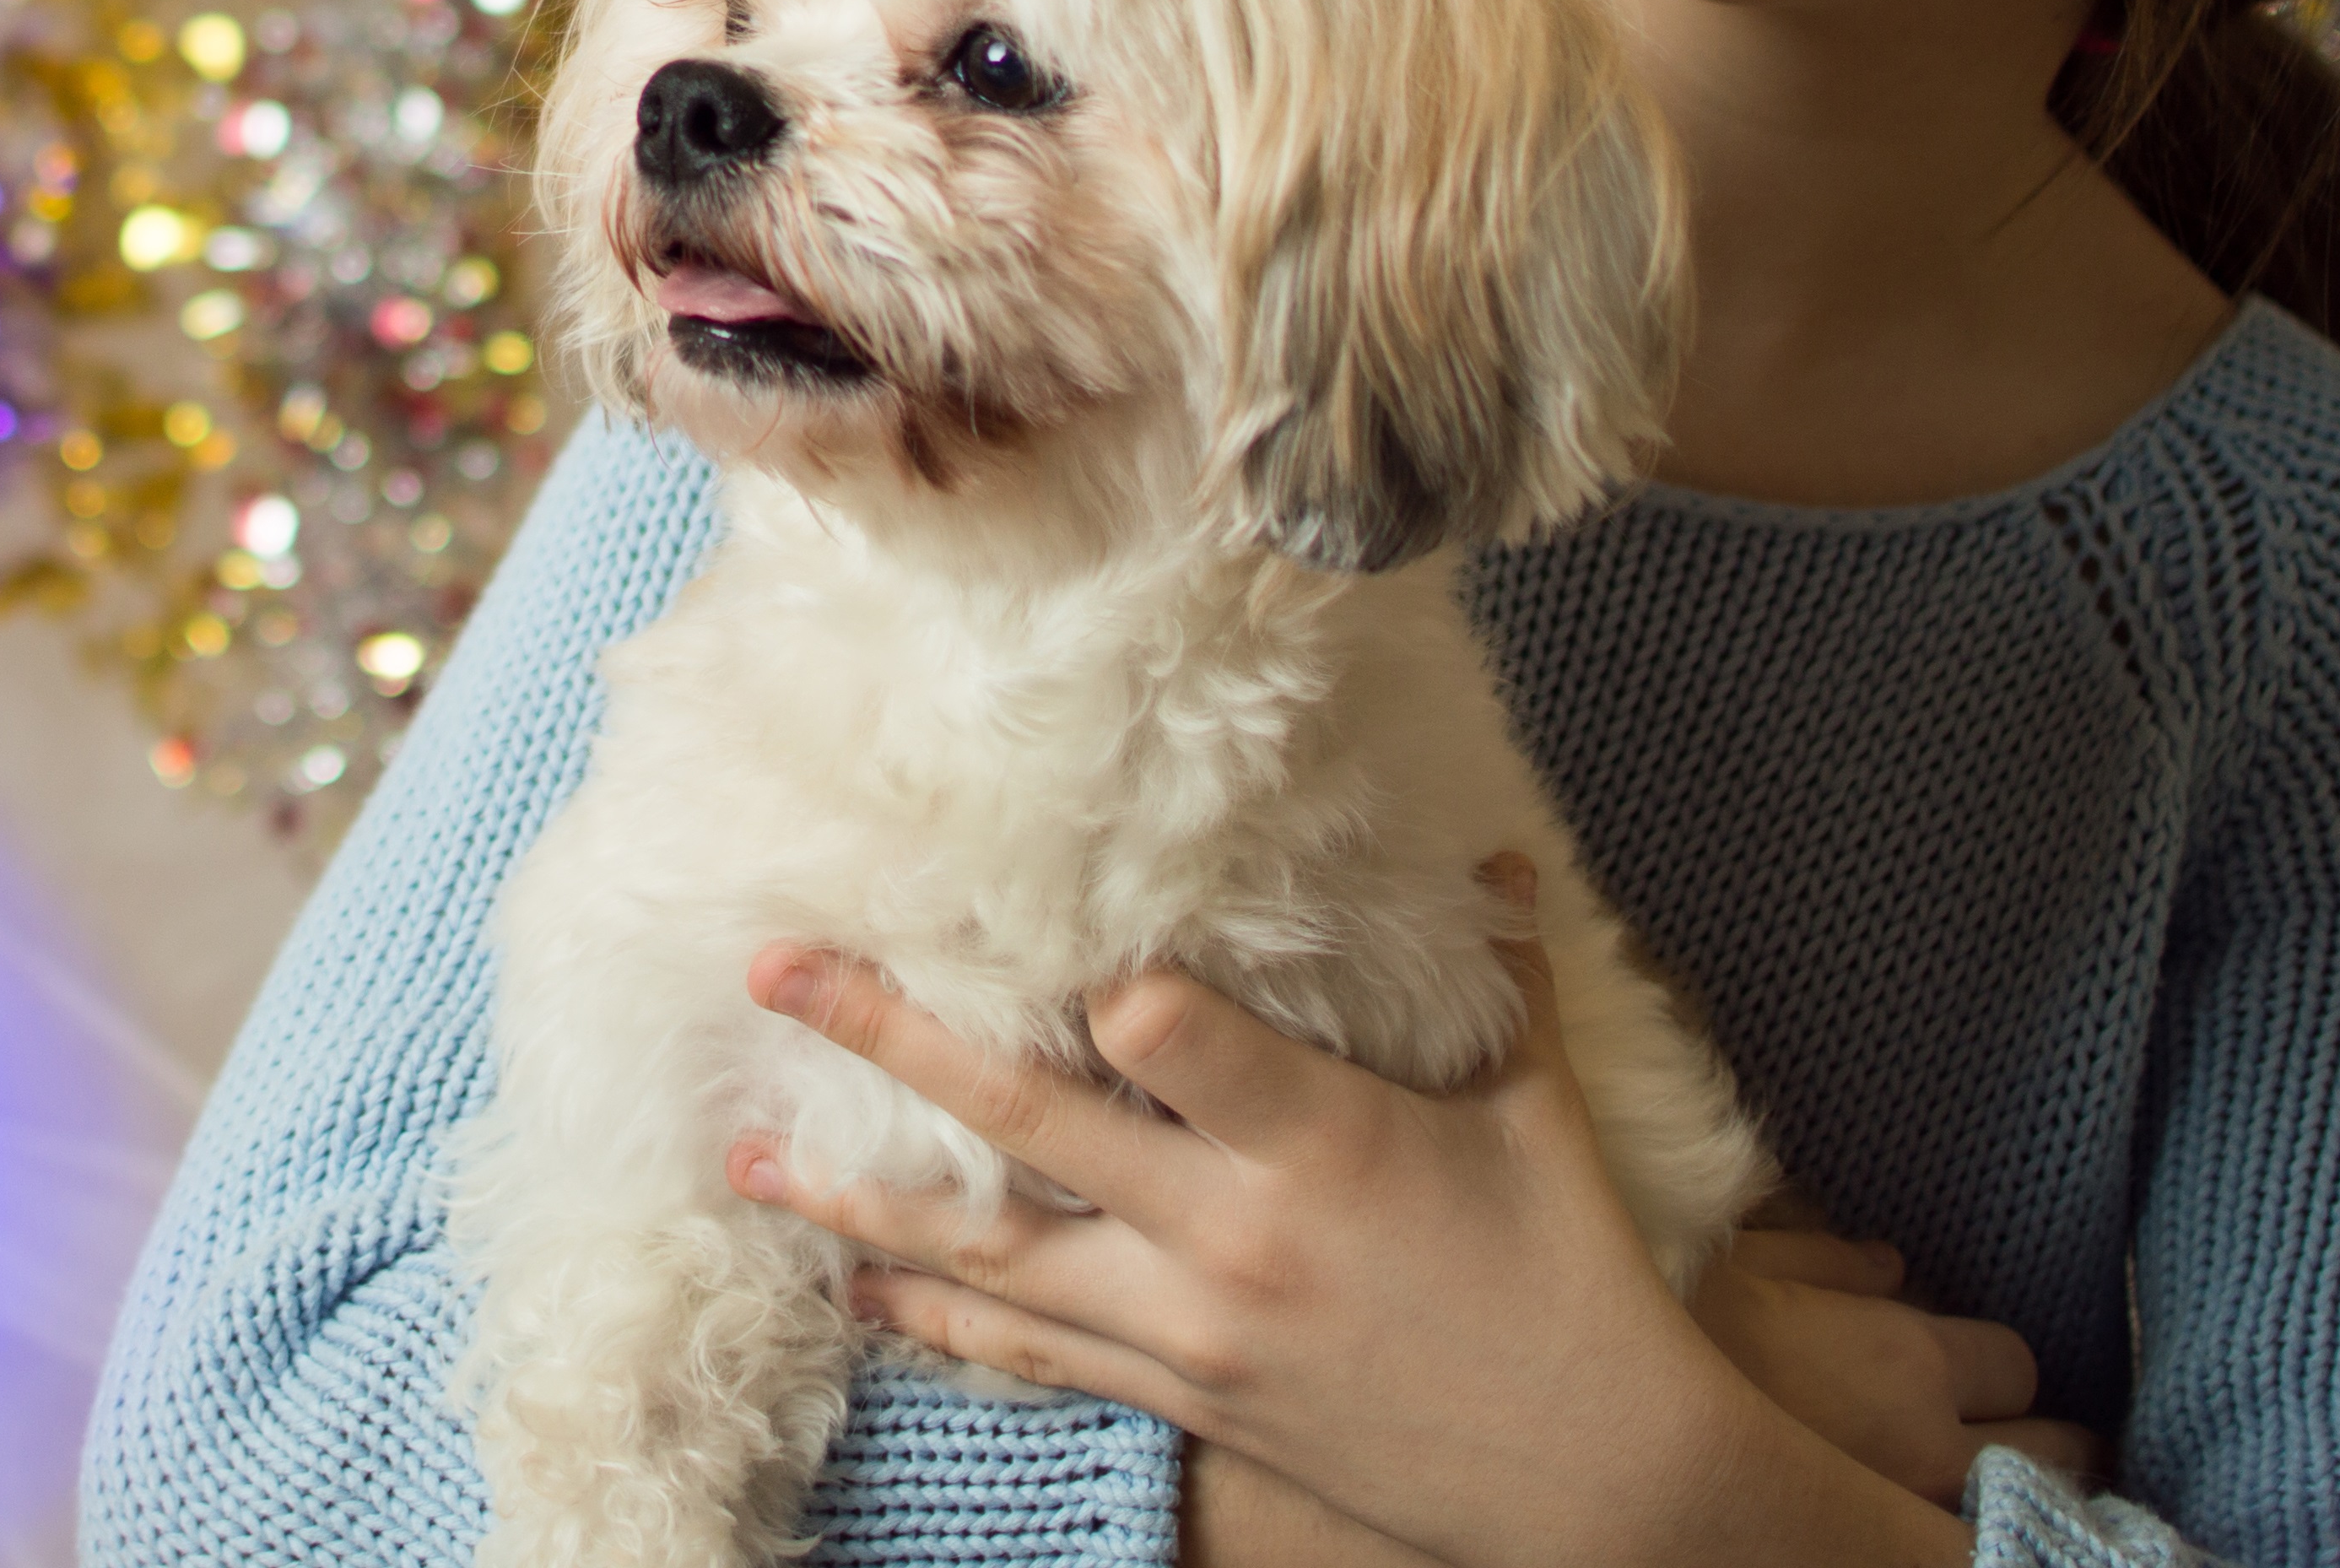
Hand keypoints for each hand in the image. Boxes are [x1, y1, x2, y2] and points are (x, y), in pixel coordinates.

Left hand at [722, 861, 1968, 1567]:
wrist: (1596, 1484)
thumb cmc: (1571, 1278)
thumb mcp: (1533, 1111)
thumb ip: (1488, 977)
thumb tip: (1481, 854)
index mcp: (1322, 1147)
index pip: (1176, 1046)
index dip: (1110, 993)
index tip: (1028, 923)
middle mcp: (1230, 1238)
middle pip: (1028, 1127)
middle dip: (888, 1040)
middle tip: (773, 969)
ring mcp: (1190, 1330)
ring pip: (989, 1258)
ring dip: (855, 1199)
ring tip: (743, 1152)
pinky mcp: (1180, 1397)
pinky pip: (1031, 1352)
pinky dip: (932, 1318)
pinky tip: (852, 1287)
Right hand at [1692, 1226, 2103, 1502]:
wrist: (1590, 1420)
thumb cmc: (1654, 1316)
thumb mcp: (1735, 1256)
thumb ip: (1823, 1258)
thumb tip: (1885, 1267)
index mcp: (1903, 1360)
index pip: (2011, 1364)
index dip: (1991, 1362)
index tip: (1977, 1366)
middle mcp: (1923, 1452)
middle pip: (2048, 1454)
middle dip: (2040, 1440)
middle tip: (2022, 1437)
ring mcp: (1893, 1516)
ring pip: (2000, 1513)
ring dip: (1994, 1487)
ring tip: (1973, 1482)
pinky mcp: (1844, 1543)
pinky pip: (1921, 1542)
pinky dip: (1923, 1523)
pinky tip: (1890, 1507)